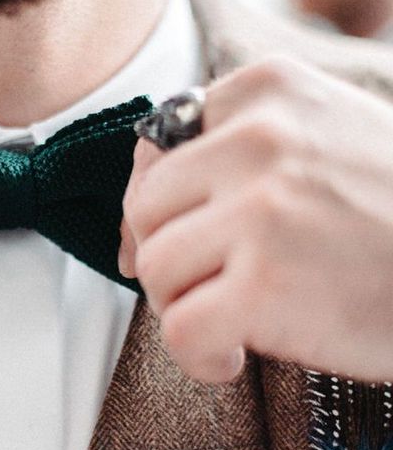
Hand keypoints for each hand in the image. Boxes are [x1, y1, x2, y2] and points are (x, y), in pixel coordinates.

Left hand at [120, 57, 392, 383]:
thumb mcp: (320, 141)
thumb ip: (230, 157)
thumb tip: (130, 225)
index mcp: (266, 91)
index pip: (156, 152)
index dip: (156, 209)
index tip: (175, 241)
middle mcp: (260, 138)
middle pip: (145, 210)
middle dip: (163, 258)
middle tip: (203, 288)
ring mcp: (262, 210)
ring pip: (155, 268)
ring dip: (180, 308)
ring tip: (226, 321)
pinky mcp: (267, 285)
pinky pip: (179, 329)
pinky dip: (196, 357)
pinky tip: (230, 358)